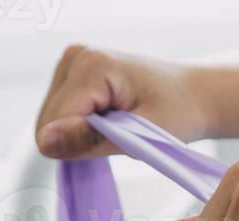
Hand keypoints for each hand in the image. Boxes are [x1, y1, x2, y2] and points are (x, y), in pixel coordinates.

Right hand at [35, 46, 209, 158]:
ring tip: (119, 125)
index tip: (118, 143)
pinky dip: (83, 125)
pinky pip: (60, 113)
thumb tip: (43, 144)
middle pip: (48, 120)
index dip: (79, 145)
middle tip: (123, 134)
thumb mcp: (139, 136)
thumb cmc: (179, 114)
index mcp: (92, 66)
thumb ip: (89, 139)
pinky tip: (111, 118)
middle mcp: (76, 57)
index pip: (55, 122)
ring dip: (82, 132)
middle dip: (80, 138)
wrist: (195, 96)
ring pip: (51, 119)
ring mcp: (72, 61)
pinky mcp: (73, 72)